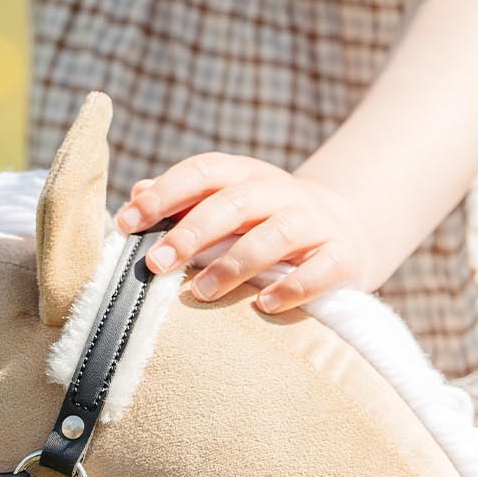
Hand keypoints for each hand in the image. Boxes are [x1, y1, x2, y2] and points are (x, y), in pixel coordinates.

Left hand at [114, 153, 370, 313]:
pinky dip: (292, 287)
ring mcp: (315, 222)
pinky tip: (263, 305)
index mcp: (246, 174)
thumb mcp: (229, 203)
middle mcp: (282, 192)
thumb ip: (184, 201)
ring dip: (234, 264)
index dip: (164, 193)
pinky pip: (320, 270)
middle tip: (156, 264)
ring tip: (200, 292)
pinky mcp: (343, 255)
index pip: (203, 171)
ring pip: (275, 235)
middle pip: (235, 202)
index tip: (127, 223)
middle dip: (191, 233)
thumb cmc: (267, 221)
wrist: (349, 227)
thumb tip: (136, 194)